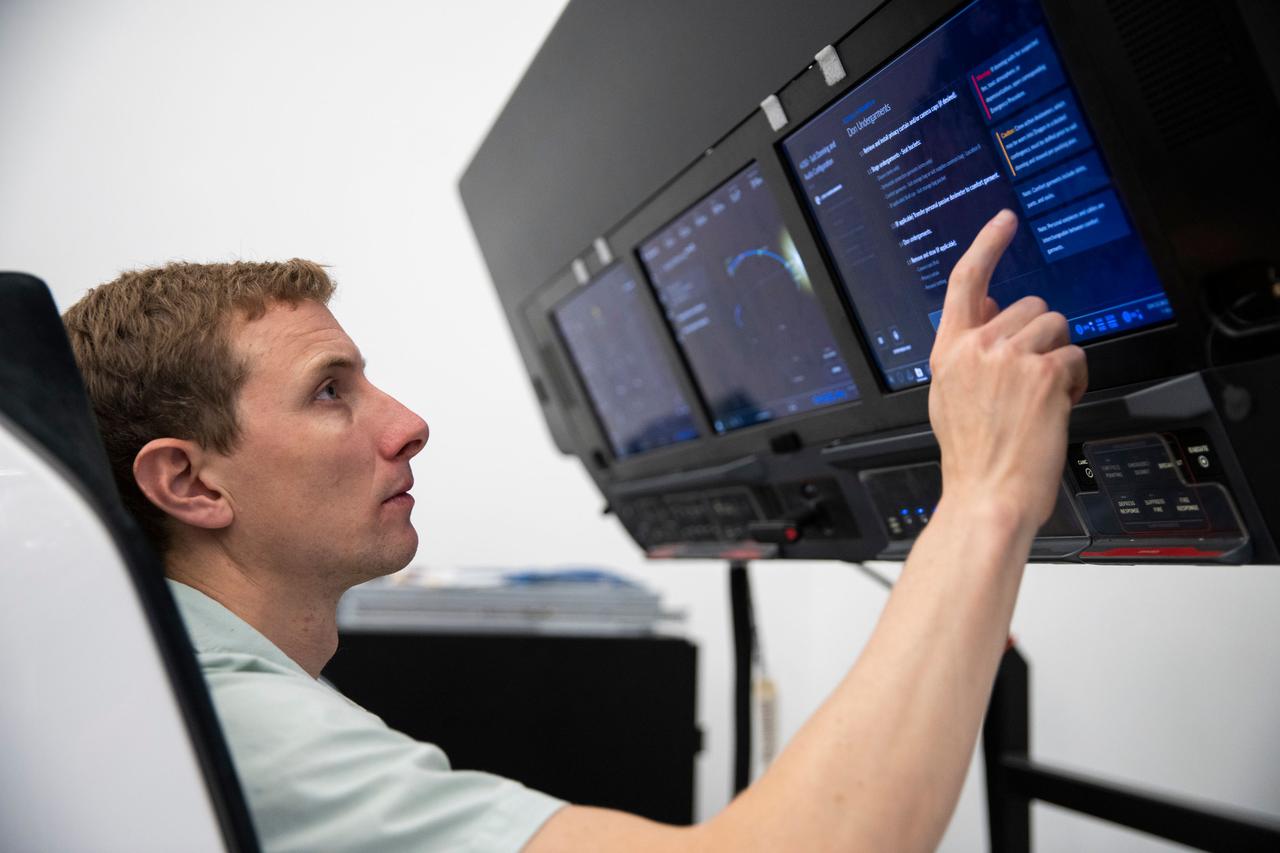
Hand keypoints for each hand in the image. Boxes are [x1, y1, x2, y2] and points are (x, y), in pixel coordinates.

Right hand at [928, 210, 1087, 530]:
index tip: (1004, 222)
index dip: (987, 244)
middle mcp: (977, 348)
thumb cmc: (972, 458)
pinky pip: (1076, 354)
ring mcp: (1010, 358)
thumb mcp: (951, 397)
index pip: (966, 281)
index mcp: (949, 352)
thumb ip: (969, 350)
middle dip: (1041, 335)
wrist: (987, 495)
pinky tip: (1058, 406)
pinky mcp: (1044, 372)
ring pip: (1056, 327)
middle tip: (1034, 377)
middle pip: (1028, 305)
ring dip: (1060, 358)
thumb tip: (995, 306)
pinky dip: (1076, 380)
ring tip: (1043, 397)